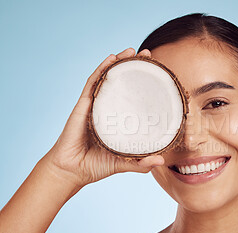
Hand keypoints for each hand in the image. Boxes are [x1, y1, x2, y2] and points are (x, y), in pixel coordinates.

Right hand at [41, 48, 163, 186]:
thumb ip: (141, 163)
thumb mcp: (123, 163)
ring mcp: (94, 105)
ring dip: (119, 62)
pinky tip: (112, 58)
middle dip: (133, 66)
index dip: (144, 83)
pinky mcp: (83, 105)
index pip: (132, 96)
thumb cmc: (96, 166)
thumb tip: (161, 161)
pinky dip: (102, 69)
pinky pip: (92, 83)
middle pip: (121, 82)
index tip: (158, 73)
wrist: (71, 171)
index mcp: (117, 119)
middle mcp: (106, 108)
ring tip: (132, 50)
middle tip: (148, 55)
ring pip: (107, 78)